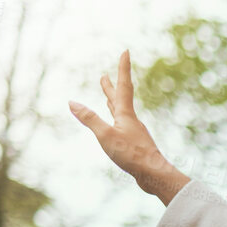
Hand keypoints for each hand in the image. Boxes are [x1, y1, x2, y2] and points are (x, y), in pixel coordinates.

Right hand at [68, 50, 189, 205]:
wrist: (155, 174)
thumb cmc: (131, 155)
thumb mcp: (105, 136)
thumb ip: (89, 119)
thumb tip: (72, 102)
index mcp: (125, 114)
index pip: (123, 86)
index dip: (123, 68)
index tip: (126, 51)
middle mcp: (131, 120)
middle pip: (120, 98)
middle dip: (111, 86)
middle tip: (105, 75)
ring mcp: (134, 132)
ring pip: (121, 113)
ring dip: (113, 102)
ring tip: (108, 97)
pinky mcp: (136, 144)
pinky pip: (123, 126)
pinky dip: (116, 120)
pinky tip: (117, 127)